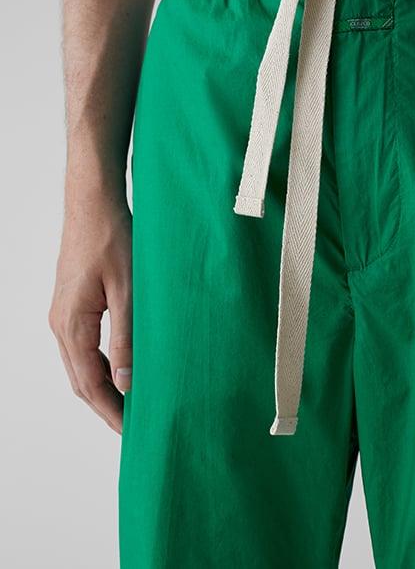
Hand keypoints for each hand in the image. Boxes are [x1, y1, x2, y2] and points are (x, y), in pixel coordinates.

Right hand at [49, 197, 131, 433]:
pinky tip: (119, 369)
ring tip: (129, 404)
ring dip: (102, 387)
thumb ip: (127, 340)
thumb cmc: (111, 239)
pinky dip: (98, 366)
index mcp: (71, 325)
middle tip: (133, 426)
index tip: (132, 433)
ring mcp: (62, 313)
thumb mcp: (128, 292)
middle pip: (80, 380)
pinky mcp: (71, 303)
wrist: (93, 203)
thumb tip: (126, 383)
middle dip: (106, 406)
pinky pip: (81, 347)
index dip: (111, 412)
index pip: (89, 384)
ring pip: (79, 365)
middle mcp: (60, 323)